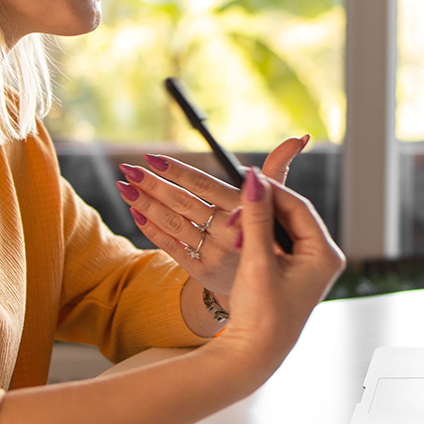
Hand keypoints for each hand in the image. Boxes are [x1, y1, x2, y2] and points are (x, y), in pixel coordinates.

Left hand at [116, 135, 309, 294]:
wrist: (262, 286)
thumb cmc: (265, 233)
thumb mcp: (275, 203)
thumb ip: (277, 170)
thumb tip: (299, 137)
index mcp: (245, 211)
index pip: (205, 186)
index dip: (177, 172)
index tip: (152, 157)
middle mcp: (229, 233)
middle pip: (184, 203)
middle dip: (153, 184)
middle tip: (128, 168)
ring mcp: (214, 253)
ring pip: (173, 223)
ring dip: (145, 204)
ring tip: (124, 185)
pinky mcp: (201, 270)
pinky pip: (171, 246)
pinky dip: (151, 228)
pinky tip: (135, 210)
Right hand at [214, 168, 345, 376]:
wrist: (253, 354)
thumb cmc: (261, 316)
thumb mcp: (257, 262)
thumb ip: (256, 219)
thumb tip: (254, 180)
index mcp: (325, 255)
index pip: (299, 207)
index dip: (271, 190)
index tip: (246, 178)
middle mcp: (323, 258)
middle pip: (292, 214)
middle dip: (262, 209)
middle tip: (235, 207)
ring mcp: (310, 265)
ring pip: (283, 226)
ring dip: (257, 223)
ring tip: (235, 228)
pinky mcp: (295, 271)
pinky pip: (278, 241)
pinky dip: (258, 236)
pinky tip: (240, 238)